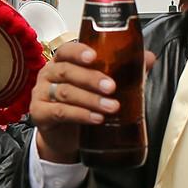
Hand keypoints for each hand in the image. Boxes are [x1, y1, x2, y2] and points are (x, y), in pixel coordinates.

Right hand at [29, 42, 154, 163]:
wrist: (67, 137)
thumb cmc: (83, 105)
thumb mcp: (102, 88)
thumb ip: (123, 71)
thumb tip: (149, 58)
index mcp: (63, 62)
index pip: (67, 50)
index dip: (79, 52)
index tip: (95, 56)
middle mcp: (49, 74)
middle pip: (67, 71)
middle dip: (91, 79)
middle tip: (112, 87)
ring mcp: (41, 94)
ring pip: (65, 92)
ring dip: (90, 99)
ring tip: (111, 107)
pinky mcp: (38, 114)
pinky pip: (59, 112)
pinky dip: (79, 114)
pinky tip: (96, 118)